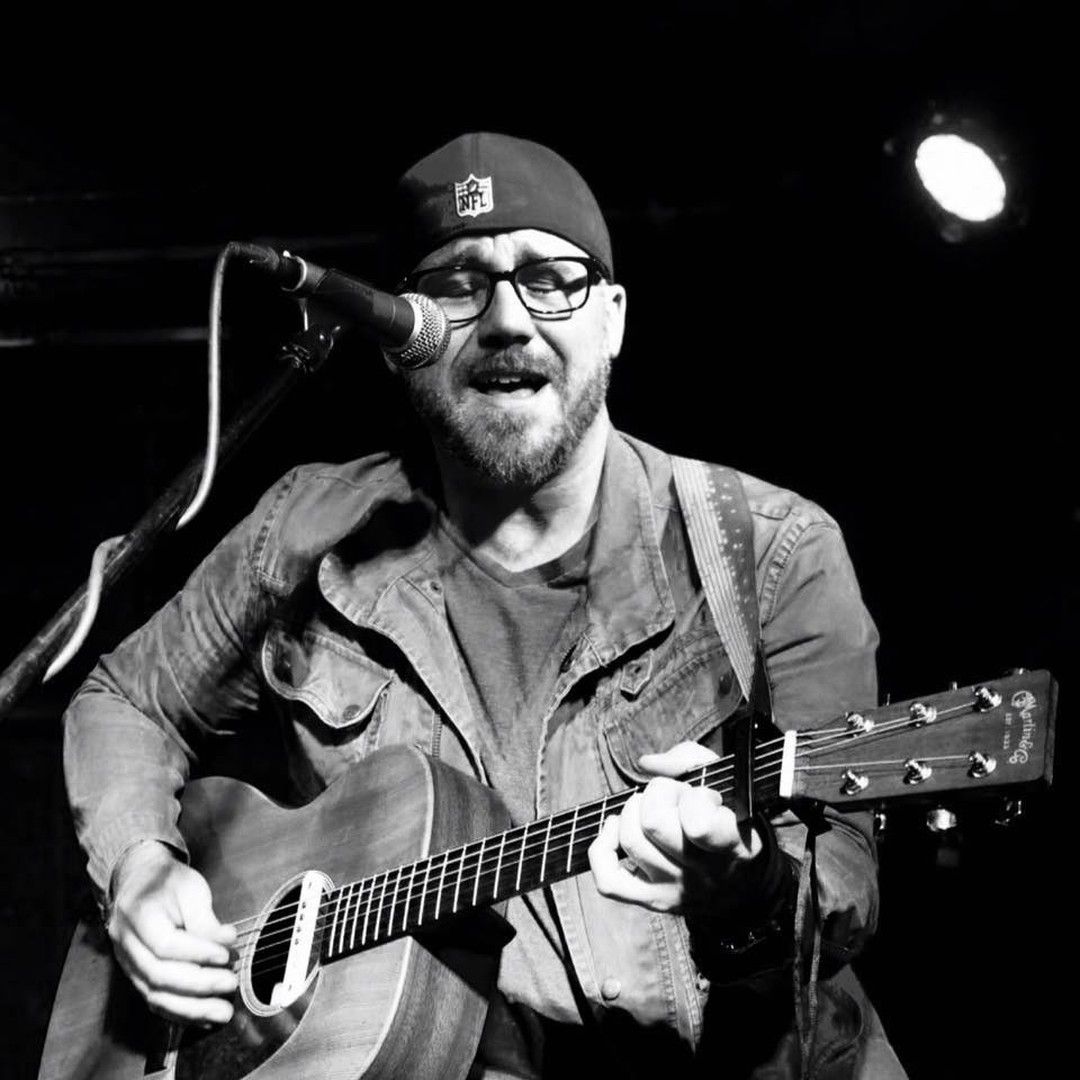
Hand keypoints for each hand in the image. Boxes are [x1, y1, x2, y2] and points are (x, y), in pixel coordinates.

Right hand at [107, 840, 237, 1024]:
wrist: (138, 883)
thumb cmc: (167, 882)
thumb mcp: (190, 888)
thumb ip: (205, 919)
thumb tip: (227, 943)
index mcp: (137, 914)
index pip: (165, 944)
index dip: (198, 953)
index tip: (226, 955)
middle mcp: (125, 944)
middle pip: (159, 975)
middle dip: (199, 985)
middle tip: (231, 983)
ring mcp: (127, 964)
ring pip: (154, 996)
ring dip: (192, 1009)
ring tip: (223, 1012)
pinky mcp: (135, 977)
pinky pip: (155, 1001)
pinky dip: (181, 1012)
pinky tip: (205, 1017)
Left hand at [587, 741, 764, 916]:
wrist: (744, 886)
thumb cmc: (730, 823)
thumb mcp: (728, 785)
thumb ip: (690, 760)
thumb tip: (647, 763)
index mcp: (732, 845)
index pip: (697, 824)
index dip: (693, 797)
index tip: (704, 795)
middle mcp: (703, 874)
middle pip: (653, 823)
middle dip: (657, 795)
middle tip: (673, 798)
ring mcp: (674, 890)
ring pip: (630, 840)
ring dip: (633, 813)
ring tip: (650, 810)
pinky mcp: (651, 900)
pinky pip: (609, 881)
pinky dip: (603, 849)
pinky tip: (616, 829)